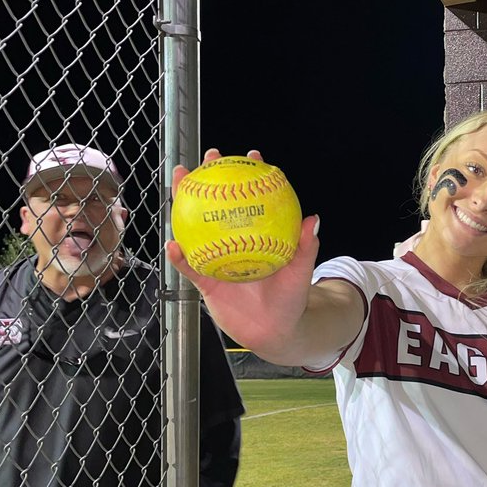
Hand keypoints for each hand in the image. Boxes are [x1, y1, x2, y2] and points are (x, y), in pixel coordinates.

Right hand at [166, 149, 320, 360]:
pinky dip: (180, 257)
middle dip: (210, 178)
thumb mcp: (300, 271)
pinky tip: (174, 245)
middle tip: (208, 158)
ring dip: (184, 204)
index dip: (251, 174)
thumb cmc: (290, 299)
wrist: (275, 331)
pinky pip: (189, 266)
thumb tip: (313, 219)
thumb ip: (305, 247)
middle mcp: (233, 241)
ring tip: (180, 183)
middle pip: (217, 204)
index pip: (253, 198)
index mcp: (256, 235)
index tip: (252, 155)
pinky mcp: (205, 281)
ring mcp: (216, 258)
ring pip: (195, 227)